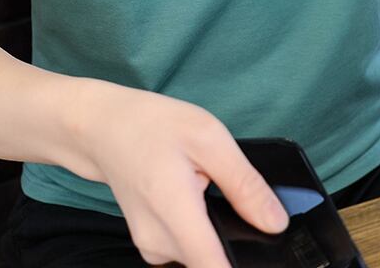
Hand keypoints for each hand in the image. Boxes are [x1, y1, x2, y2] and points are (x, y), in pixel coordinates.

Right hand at [70, 81, 288, 266]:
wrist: (103, 127)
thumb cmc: (152, 125)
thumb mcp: (207, 137)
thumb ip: (244, 184)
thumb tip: (276, 223)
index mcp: (175, 214)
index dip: (246, 263)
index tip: (264, 248)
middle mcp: (160, 244)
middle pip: (215, 260)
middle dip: (236, 234)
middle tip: (228, 190)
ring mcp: (153, 249)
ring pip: (203, 253)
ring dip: (216, 228)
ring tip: (206, 185)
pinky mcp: (152, 245)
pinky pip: (189, 245)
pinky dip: (200, 225)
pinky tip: (195, 193)